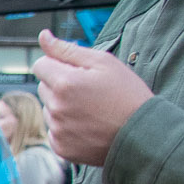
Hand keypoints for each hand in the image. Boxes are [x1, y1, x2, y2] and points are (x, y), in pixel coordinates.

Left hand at [34, 31, 152, 168]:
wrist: (143, 133)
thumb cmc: (126, 94)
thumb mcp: (103, 62)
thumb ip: (67, 49)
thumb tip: (43, 36)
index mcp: (64, 83)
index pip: (40, 65)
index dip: (57, 64)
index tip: (76, 71)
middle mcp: (56, 108)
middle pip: (43, 86)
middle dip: (60, 84)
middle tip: (88, 91)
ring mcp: (58, 129)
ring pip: (49, 109)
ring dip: (62, 106)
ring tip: (91, 109)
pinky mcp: (61, 147)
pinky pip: (55, 130)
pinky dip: (66, 126)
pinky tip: (88, 125)